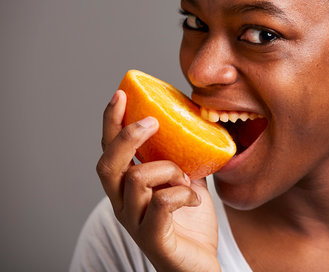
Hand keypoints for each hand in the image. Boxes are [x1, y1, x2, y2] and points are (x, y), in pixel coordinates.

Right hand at [97, 90, 219, 271]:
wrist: (199, 264)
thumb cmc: (189, 223)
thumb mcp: (187, 180)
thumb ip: (185, 157)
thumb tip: (197, 125)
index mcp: (127, 188)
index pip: (109, 150)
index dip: (112, 122)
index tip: (121, 94)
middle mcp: (123, 204)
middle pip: (108, 164)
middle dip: (128, 137)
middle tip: (152, 122)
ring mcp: (135, 222)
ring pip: (138, 179)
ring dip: (169, 171)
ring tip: (186, 180)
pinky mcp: (153, 238)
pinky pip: (161, 204)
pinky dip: (182, 194)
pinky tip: (194, 200)